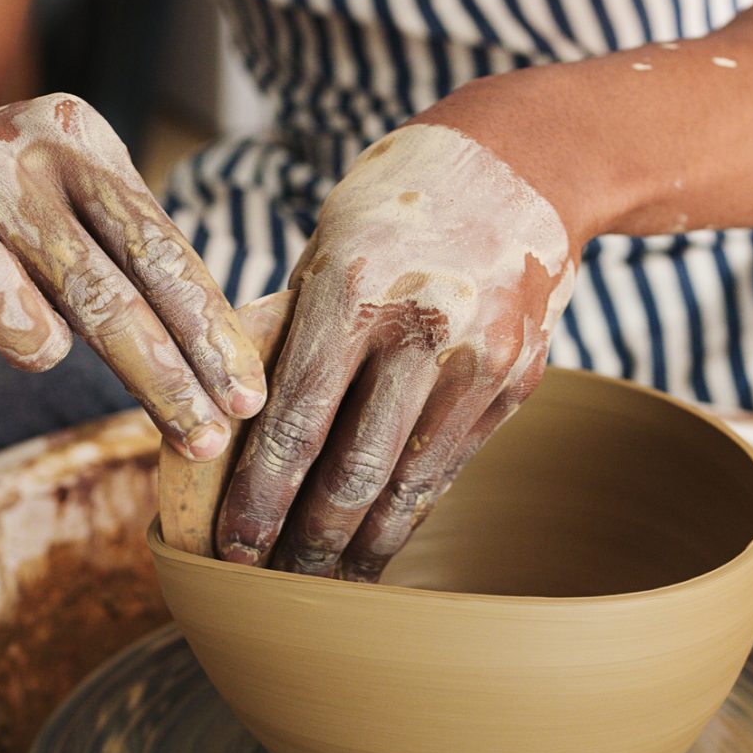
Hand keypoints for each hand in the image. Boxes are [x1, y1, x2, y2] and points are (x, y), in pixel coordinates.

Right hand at [0, 93, 265, 459]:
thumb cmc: (40, 199)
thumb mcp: (102, 194)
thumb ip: (153, 263)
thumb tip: (229, 377)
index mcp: (76, 139)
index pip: (155, 248)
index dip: (205, 332)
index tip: (243, 399)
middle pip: (89, 282)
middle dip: (157, 374)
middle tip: (203, 438)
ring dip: (30, 338)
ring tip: (50, 356)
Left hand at [214, 125, 576, 578]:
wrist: (524, 164)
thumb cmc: (396, 204)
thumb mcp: (327, 247)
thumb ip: (289, 333)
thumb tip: (228, 429)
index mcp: (354, 288)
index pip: (296, 419)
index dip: (261, 496)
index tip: (233, 548)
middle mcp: (423, 327)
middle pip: (354, 468)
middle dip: (308, 541)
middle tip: (272, 587)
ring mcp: (480, 359)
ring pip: (411, 482)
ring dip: (364, 545)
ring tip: (326, 586)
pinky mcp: (517, 381)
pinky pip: (452, 464)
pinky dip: (411, 509)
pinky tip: (382, 540)